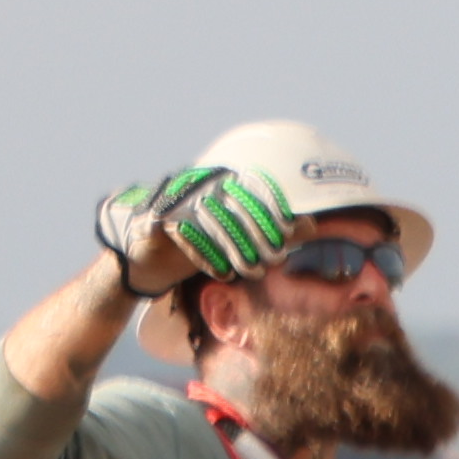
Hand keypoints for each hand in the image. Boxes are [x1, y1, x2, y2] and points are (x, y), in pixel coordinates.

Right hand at [98, 159, 311, 294]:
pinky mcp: (156, 220)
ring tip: (252, 272)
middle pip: (236, 207)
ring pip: (213, 223)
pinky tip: (222, 275)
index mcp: (220, 183)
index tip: (288, 235)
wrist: (148, 257)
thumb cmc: (200, 244)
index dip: (272, 211)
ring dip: (236, 250)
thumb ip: (272, 228)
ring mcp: (175, 201)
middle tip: (275, 260)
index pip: (252, 189)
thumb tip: (310, 224)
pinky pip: (186, 235)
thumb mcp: (239, 238)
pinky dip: (206, 257)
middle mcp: (198, 186)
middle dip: (259, 236)